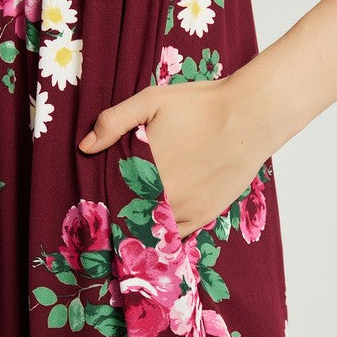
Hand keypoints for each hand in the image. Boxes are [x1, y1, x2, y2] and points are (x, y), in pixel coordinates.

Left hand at [77, 75, 269, 240]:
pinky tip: (155, 226)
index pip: (110, 197)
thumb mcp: (151, 101)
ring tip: (130, 220)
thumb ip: (114, 121)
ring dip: (140, 226)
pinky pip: (175, 235)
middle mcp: (164, 197)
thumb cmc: (201, 104)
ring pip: (151, 229)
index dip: (100, 200)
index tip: (93, 202)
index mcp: (145, 171)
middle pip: (128, 216)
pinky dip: (163, 233)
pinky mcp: (204, 215)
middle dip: (118, 214)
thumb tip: (86, 146)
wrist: (250, 116)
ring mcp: (185, 210)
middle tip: (107, 215)